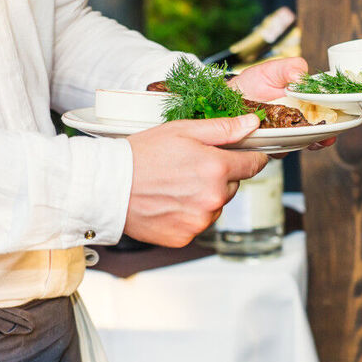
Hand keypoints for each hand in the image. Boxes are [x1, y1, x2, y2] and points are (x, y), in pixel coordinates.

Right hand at [125, 114, 266, 246]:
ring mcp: (200, 221)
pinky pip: (199, 223)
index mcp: (216, 169)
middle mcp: (213, 199)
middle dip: (220, 176)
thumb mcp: (183, 131)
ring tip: (176, 186)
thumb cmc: (142, 154)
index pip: (253, 165)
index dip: (251, 157)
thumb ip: (223, 128)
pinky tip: (170, 202)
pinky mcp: (186, 237)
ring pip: (216, 206)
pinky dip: (190, 214)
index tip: (246, 155)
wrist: (107, 187)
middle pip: (233, 186)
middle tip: (191, 167)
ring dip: (205, 197)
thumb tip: (252, 124)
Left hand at [228, 58, 335, 149]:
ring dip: (304, 144)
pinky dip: (280, 148)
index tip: (338, 123)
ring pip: (297, 144)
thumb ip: (290, 68)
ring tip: (309, 141)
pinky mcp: (267, 145)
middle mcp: (294, 122)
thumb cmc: (251, 84)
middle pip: (315, 133)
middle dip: (323, 137)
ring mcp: (281, 135)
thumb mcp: (272, 70)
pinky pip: (277, 150)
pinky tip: (281, 143)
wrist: (226, 98)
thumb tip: (301, 77)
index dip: (333, 120)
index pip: (323, 114)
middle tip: (326, 138)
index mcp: (302, 104)